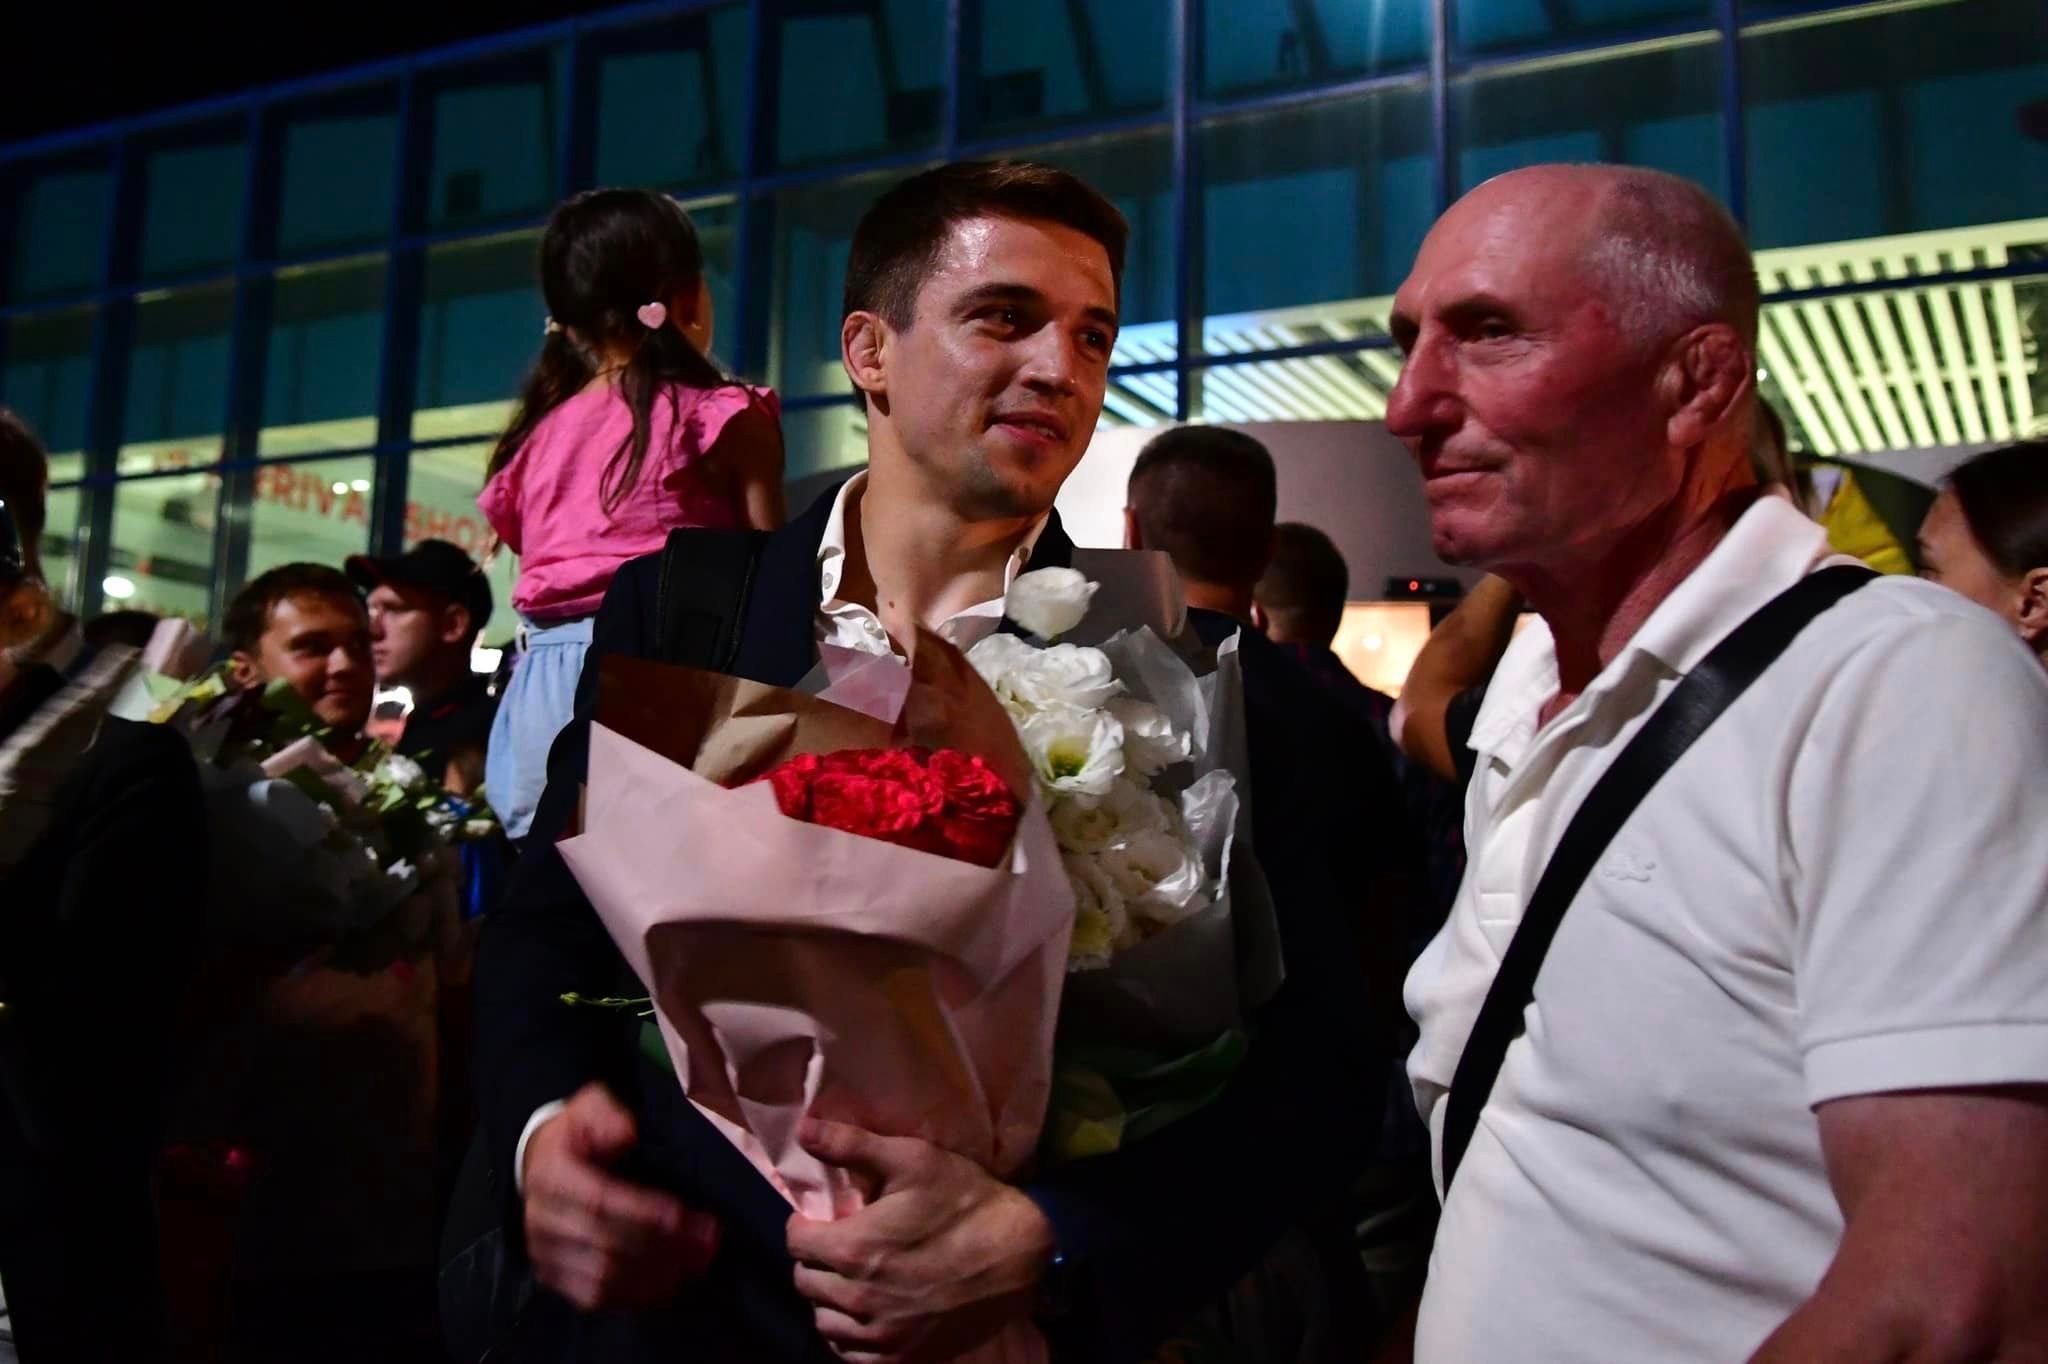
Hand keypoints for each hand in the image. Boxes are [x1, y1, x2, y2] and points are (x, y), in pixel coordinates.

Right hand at [522, 1082, 720, 1310]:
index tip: (684, 1217)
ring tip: (696, 1264)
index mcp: (550, 1175)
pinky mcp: (553, 1276)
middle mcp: (541, 1220)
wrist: (540, 1163)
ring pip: (603, 1277)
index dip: (644, 1212)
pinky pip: (594, 1297)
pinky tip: (668, 1284)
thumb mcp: (590, 1107)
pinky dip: (634, 1296)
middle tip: (707, 1243)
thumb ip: (606, 1115)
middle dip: (662, 1246)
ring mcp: (544, 1253)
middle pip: (606, 1244)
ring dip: (654, 1275)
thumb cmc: (577, 1134)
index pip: (599, 1201)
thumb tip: (627, 1134)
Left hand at [786, 1119, 1054, 1363]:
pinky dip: (850, 1335)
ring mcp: (881, 1336)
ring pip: (824, 1323)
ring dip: (829, 1300)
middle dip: (815, 1260)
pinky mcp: (902, 1358)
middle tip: (841, 1245)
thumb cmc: (965, 1201)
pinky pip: (851, 1354)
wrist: (1021, 1253)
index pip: (796, 1243)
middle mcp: (858, 1300)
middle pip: (805, 1283)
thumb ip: (851, 1145)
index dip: (806, 1225)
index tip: (825, 1219)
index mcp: (853, 1250)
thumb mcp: (912, 1159)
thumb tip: (803, 1130)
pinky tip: (868, 1314)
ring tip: (852, 1280)